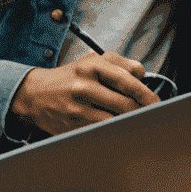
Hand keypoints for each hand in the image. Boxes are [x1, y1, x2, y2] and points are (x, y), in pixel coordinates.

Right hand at [10, 53, 158, 134]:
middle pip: (124, 103)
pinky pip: (101, 130)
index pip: (127, 79)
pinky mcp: (73, 125)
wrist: (34, 94)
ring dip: (129, 122)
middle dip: (142, 111)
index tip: (156, 101)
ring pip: (115, 120)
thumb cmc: (69, 77)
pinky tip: (119, 129)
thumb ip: (119, 62)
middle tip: (151, 116)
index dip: (145, 92)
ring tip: (136, 122)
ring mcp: (77, 106)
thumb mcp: (90, 61)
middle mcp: (84, 84)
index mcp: (92, 65)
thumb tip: (142, 73)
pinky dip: (113, 131)